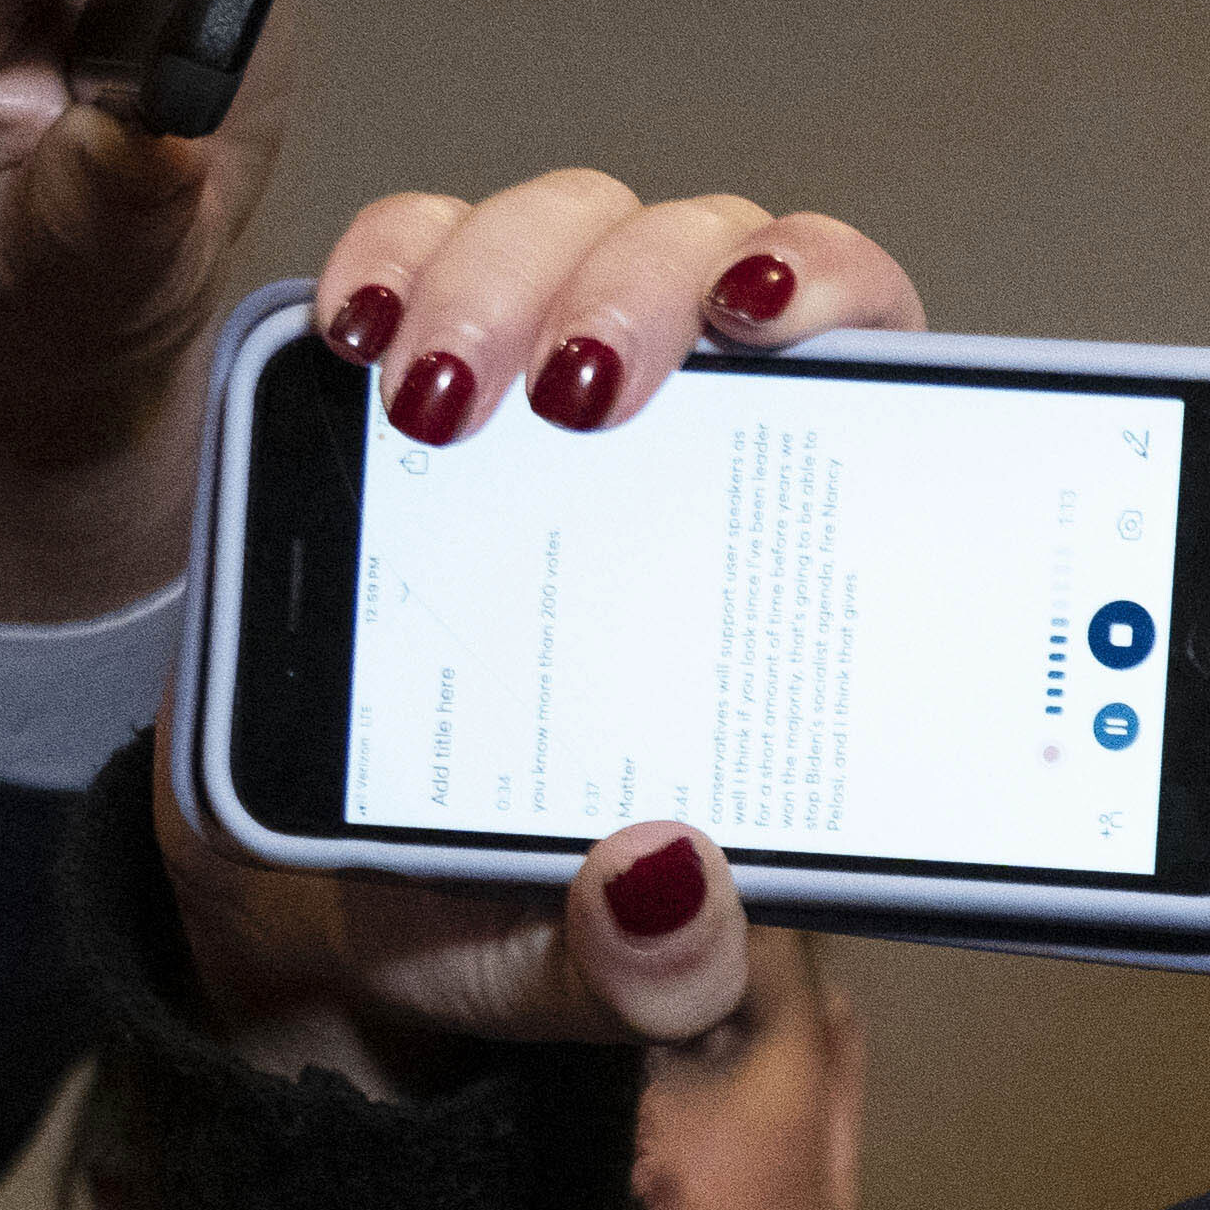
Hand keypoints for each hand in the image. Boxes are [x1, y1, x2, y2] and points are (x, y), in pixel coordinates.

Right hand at [153, 177, 926, 1091]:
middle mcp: (691, 440)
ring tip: (439, 401)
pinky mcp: (414, 377)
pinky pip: (417, 253)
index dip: (841, 292)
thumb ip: (661, 969)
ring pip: (573, 224)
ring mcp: (548, 391)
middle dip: (646, 283)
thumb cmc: (517, 922)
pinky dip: (390, 258)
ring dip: (510, 272)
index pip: (873, 358)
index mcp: (792, 560)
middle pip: (717, 253)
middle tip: (574, 396)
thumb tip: (671, 881)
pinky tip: (358, 338)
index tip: (772, 319)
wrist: (336, 920)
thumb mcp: (602, 985)